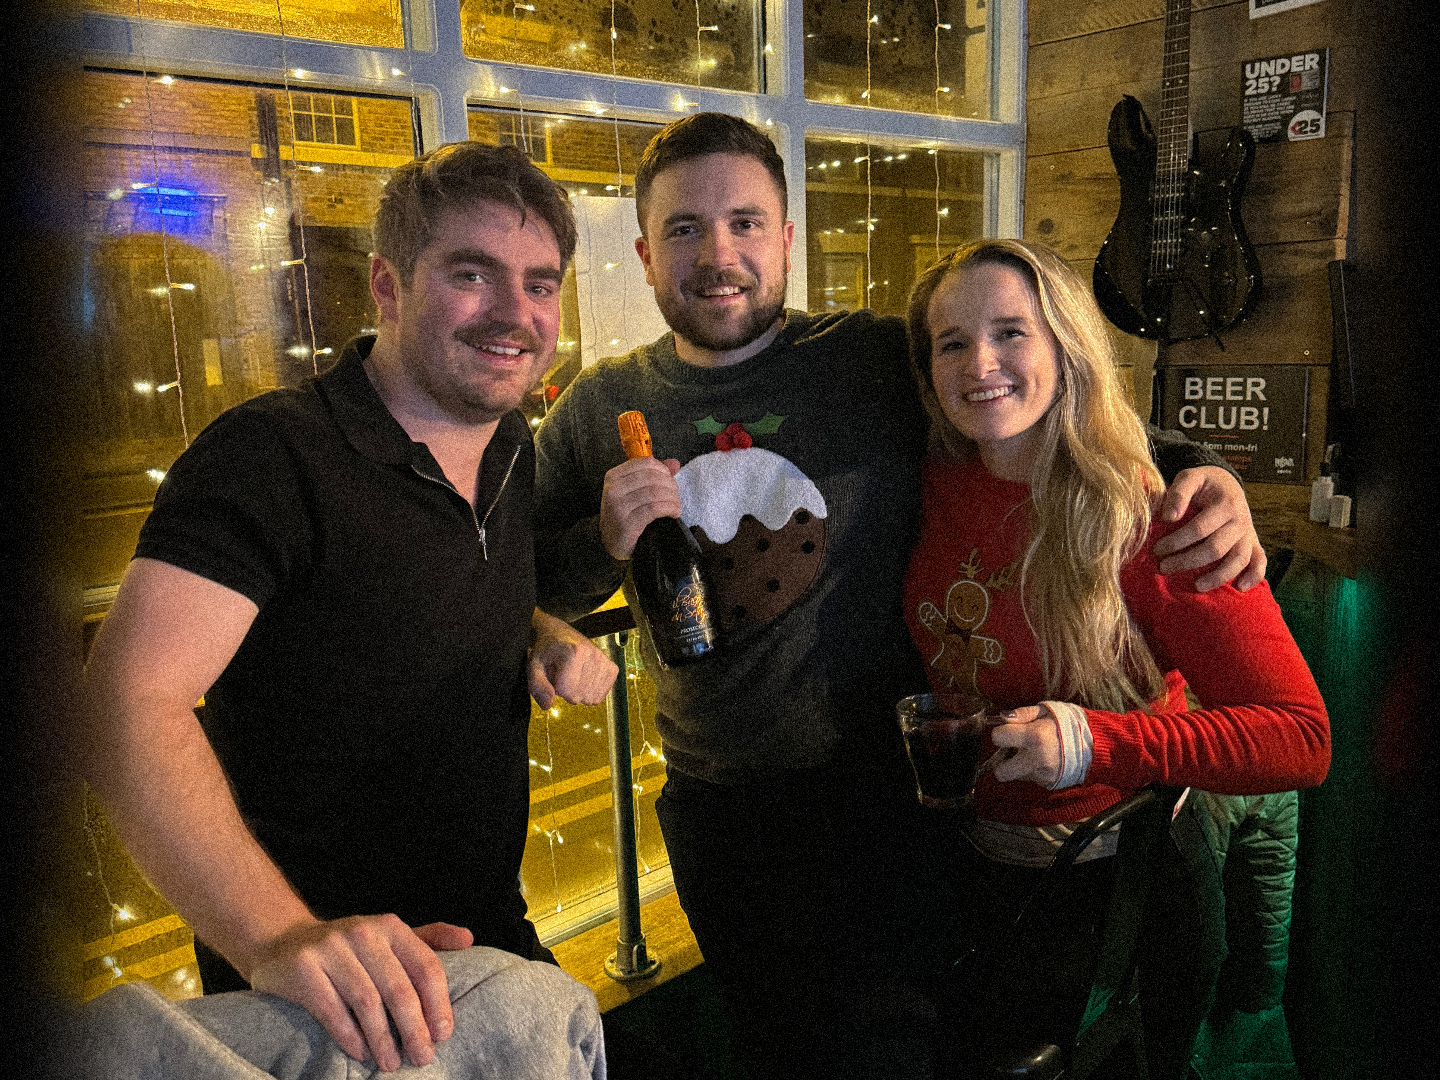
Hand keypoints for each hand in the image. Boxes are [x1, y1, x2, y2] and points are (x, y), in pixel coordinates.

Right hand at [245, 914, 472, 1071]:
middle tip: (423, 1057)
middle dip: (414, 1029)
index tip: (443, 1034)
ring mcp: (330, 949)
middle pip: (399, 989)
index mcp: (390, 927)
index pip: (425, 967)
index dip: (438, 1003)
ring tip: (391, 1063)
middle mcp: (362, 933)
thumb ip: (429, 939)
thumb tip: (469, 939)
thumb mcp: (389, 936)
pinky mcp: (302, 969)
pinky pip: (332, 1010)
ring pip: (367, 1003)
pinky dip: (350, 1036)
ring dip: (382, 1040)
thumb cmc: (349, 949)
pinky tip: (361, 1053)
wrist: (282, 941)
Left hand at [529, 610, 618, 707]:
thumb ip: (537, 686)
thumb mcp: (534, 666)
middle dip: (567, 691)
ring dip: (578, 692)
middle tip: (563, 674)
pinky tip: (583, 680)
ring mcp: (604, 661)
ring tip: (573, 675)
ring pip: (590, 699)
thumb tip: (547, 705)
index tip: (554, 674)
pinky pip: (600, 696)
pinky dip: (590, 693)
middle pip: (578, 697)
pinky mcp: (612, 669)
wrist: (559, 635)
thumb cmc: (546, 651)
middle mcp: (593, 654)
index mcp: (574, 652)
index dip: (556, 688)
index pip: (566, 692)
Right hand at [599, 456, 681, 558]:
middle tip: (675, 496)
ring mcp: (618, 506)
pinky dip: (669, 509)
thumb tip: (675, 463)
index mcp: (613, 476)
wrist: (610, 542)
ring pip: (654, 493)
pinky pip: (654, 509)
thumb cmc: (624, 514)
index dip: (664, 470)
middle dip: (670, 486)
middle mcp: (613, 489)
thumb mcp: (634, 491)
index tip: (670, 481)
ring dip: (672, 499)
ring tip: (676, 506)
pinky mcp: (626, 523)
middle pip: (652, 478)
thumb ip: (653, 475)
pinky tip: (674, 513)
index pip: (646, 463)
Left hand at [989, 705, 1061, 787]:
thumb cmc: (1069, 724)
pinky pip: (1031, 778)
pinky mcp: (1049, 784)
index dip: (1000, 733)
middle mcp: (1036, 759)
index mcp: (1034, 737)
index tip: (1008, 732)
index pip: (998, 738)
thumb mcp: (1047, 710)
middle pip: (1001, 772)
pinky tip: (1044, 760)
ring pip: (1017, 775)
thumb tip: (1002, 716)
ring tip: (1034, 753)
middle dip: (1002, 762)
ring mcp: (1043, 775)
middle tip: (1013, 751)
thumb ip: (1023, 714)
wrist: (1096, 744)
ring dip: (1020, 765)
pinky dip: (1033, 770)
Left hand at [1153, 465, 1266, 591]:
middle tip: (1164, 567)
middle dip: (1188, 560)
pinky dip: (1254, 576)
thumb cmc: (1203, 482)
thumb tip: (1169, 517)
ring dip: (1218, 576)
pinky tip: (1240, 588)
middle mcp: (1241, 520)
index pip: (1199, 529)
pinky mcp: (1253, 542)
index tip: (1157, 549)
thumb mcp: (1189, 477)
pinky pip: (1259, 561)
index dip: (1177, 541)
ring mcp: (1248, 533)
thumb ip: (1178, 493)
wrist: (1226, 482)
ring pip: (1239, 559)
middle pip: (1216, 548)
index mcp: (1226, 503)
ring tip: (1197, 586)